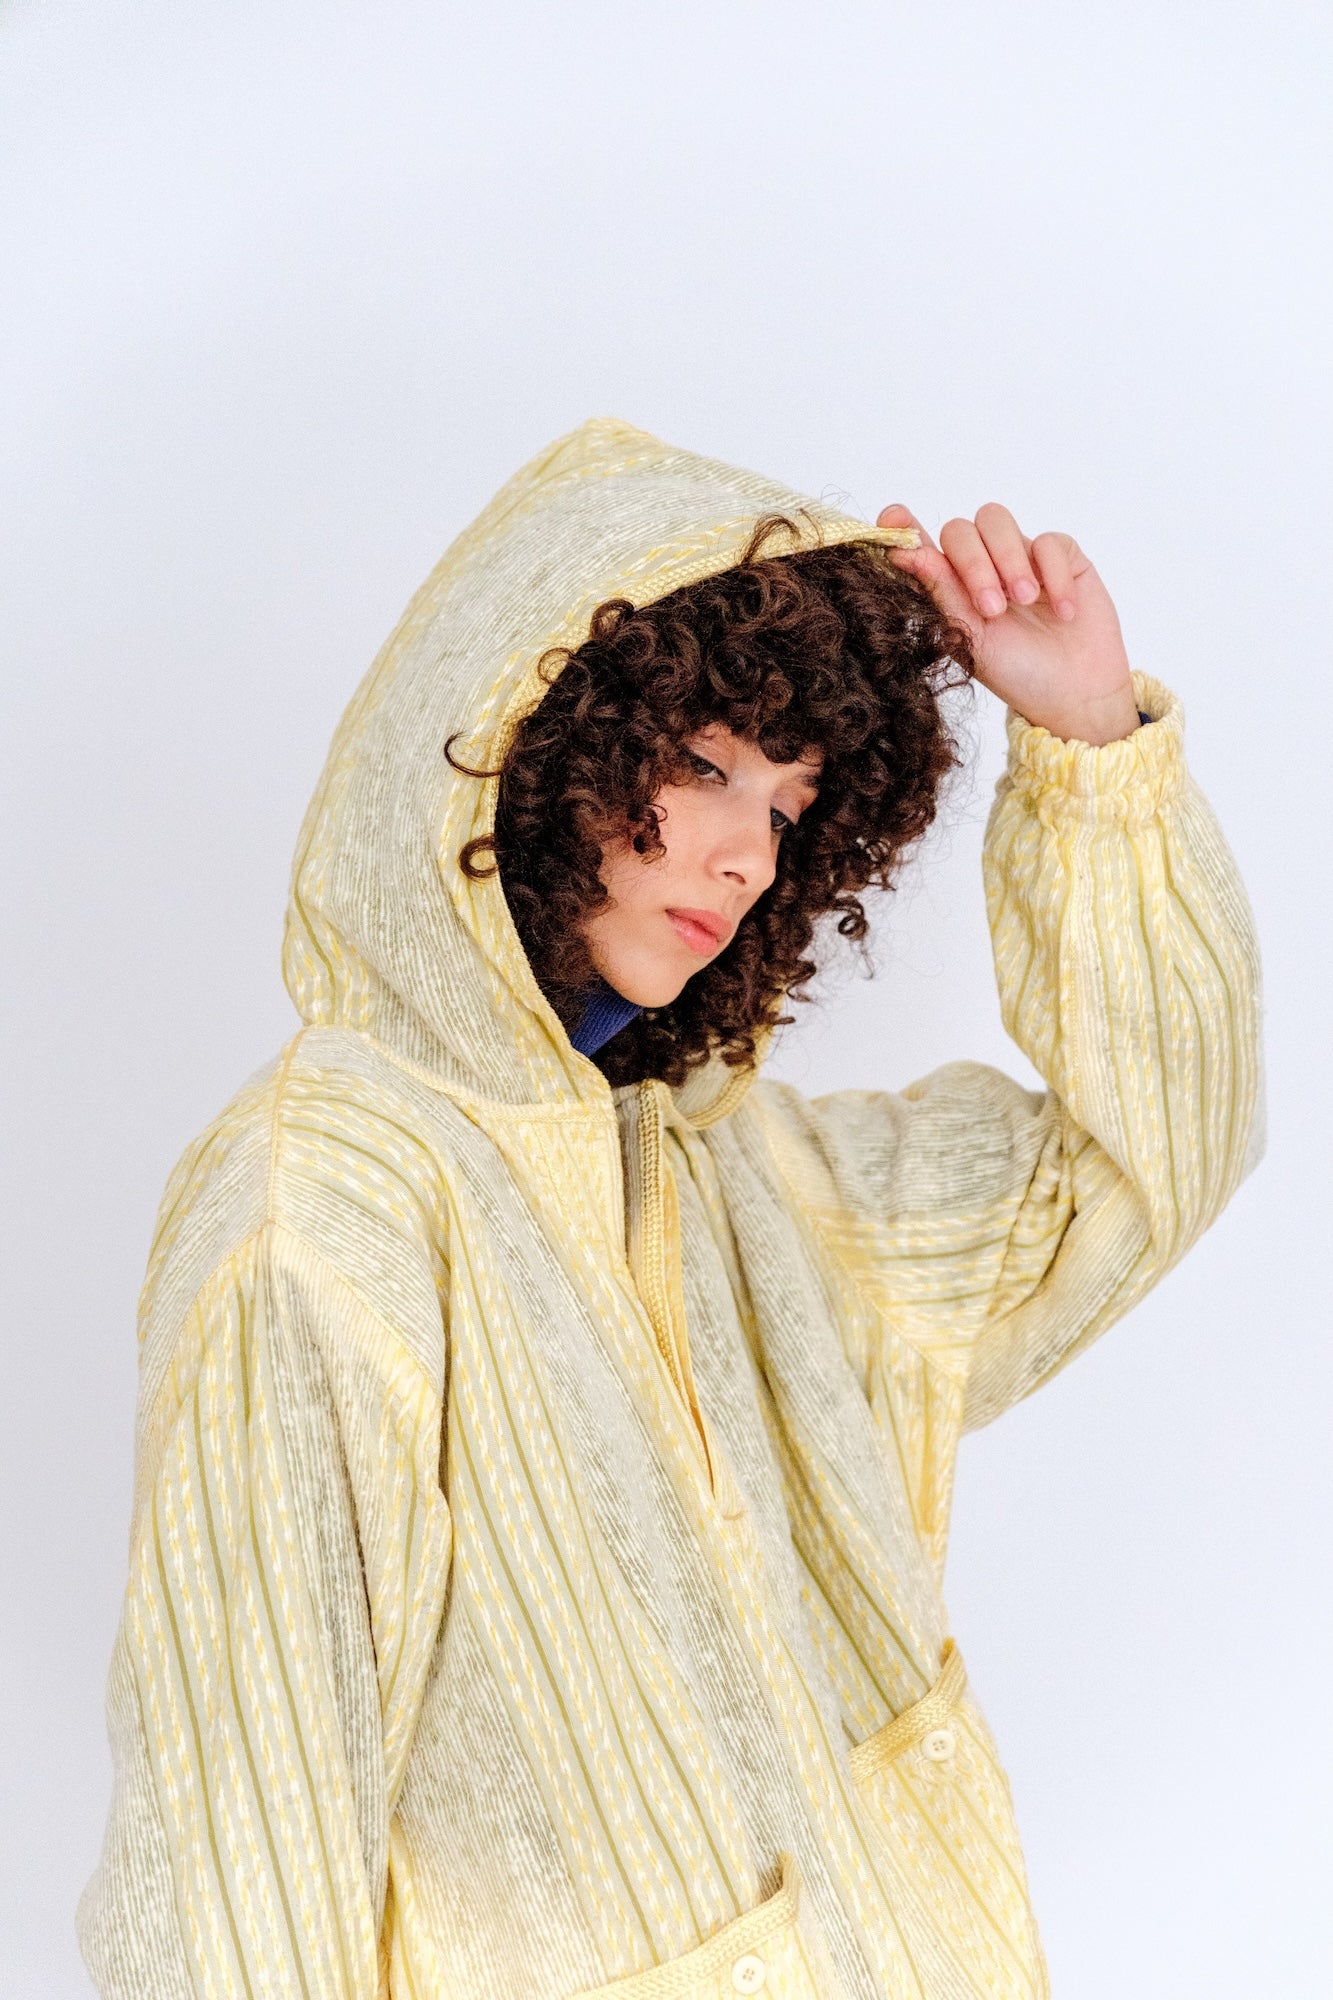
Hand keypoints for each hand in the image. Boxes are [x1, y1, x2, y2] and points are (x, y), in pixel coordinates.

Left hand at [877, 502, 1140, 744]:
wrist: (1075, 693)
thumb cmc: (1018, 672)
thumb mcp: (972, 638)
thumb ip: (940, 592)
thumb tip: (902, 553)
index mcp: (950, 588)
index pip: (920, 546)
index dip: (902, 527)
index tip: (892, 518)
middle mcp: (981, 566)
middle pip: (960, 530)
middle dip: (974, 563)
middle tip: (993, 608)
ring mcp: (1020, 557)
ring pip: (996, 521)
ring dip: (1009, 560)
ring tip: (1025, 601)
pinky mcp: (1062, 556)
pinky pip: (1049, 541)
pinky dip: (1054, 574)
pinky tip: (1063, 611)